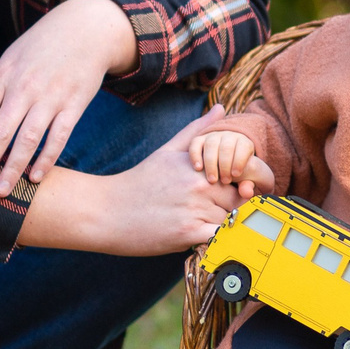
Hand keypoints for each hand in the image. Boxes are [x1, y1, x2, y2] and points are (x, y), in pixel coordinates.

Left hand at [0, 0, 140, 196]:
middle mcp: (24, 88)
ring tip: (1, 191)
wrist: (85, 29)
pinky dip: (47, 159)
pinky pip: (59, 137)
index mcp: (3, 77)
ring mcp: (51, 96)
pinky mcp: (74, 104)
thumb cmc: (40, 48)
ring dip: (13, 167)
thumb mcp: (8, 62)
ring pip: (28, 139)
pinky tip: (36, 177)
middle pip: (0, 131)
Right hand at [19, 107, 274, 256]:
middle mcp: (201, 184)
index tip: (236, 192)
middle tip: (217, 213)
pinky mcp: (189, 233)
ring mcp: (195, 209)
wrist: (106, 212)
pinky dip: (222, 240)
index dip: (242, 184)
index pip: (241, 174)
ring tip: (204, 225)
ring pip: (231, 220)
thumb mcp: (167, 151)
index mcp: (199, 164)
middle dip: (234, 207)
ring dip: (225, 225)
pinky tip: (207, 237)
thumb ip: (197, 131)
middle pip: (239, 199)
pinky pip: (222, 238)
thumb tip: (221, 108)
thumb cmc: (139, 182)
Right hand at [190, 127, 258, 185]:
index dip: (240, 160)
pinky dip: (196, 155)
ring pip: (211, 144)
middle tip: (225, 181)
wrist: (222, 165)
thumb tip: (247, 193)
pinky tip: (198, 168)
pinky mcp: (200, 141)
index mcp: (244, 143)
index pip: (243, 146)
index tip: (235, 175)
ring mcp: (213, 137)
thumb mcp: (245, 179)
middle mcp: (228, 137)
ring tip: (212, 180)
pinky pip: (196, 143)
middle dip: (225, 165)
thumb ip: (247, 185)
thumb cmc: (236, 174)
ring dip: (211, 163)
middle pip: (226, 146)